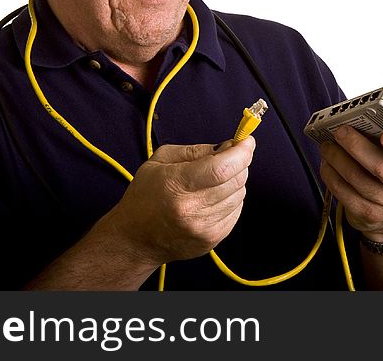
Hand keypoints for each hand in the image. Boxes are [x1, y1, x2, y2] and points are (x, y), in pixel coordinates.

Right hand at [106, 137, 255, 264]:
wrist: (135, 239)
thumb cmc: (145, 197)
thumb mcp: (161, 161)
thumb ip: (196, 150)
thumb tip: (228, 147)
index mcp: (177, 186)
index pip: (223, 167)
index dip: (241, 152)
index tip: (246, 141)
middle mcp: (193, 210)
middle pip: (236, 179)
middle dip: (239, 162)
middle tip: (228, 156)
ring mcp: (204, 228)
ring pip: (240, 194)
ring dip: (234, 181)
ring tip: (212, 181)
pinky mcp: (212, 240)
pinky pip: (236, 211)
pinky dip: (230, 199)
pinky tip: (211, 198)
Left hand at [320, 126, 382, 241]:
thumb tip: (363, 121)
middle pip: (382, 168)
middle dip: (357, 146)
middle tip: (342, 132)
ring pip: (358, 179)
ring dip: (338, 158)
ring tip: (328, 146)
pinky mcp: (367, 215)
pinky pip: (344, 193)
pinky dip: (331, 174)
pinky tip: (327, 164)